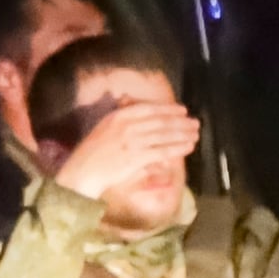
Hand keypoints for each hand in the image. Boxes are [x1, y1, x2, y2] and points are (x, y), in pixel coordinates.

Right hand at [52, 98, 201, 203]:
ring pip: (164, 135)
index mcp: (118, 116)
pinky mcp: (137, 158)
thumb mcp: (104, 127)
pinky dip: (177, 148)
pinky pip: (162, 151)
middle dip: (181, 122)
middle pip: (160, 122)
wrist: (83, 171)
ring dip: (183, 134)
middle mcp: (127, 126)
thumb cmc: (92, 151)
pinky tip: (187, 147)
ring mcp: (132, 142)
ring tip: (195, 135)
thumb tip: (135, 106)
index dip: (169, 109)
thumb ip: (122, 117)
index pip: (149, 109)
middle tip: (196, 123)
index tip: (183, 110)